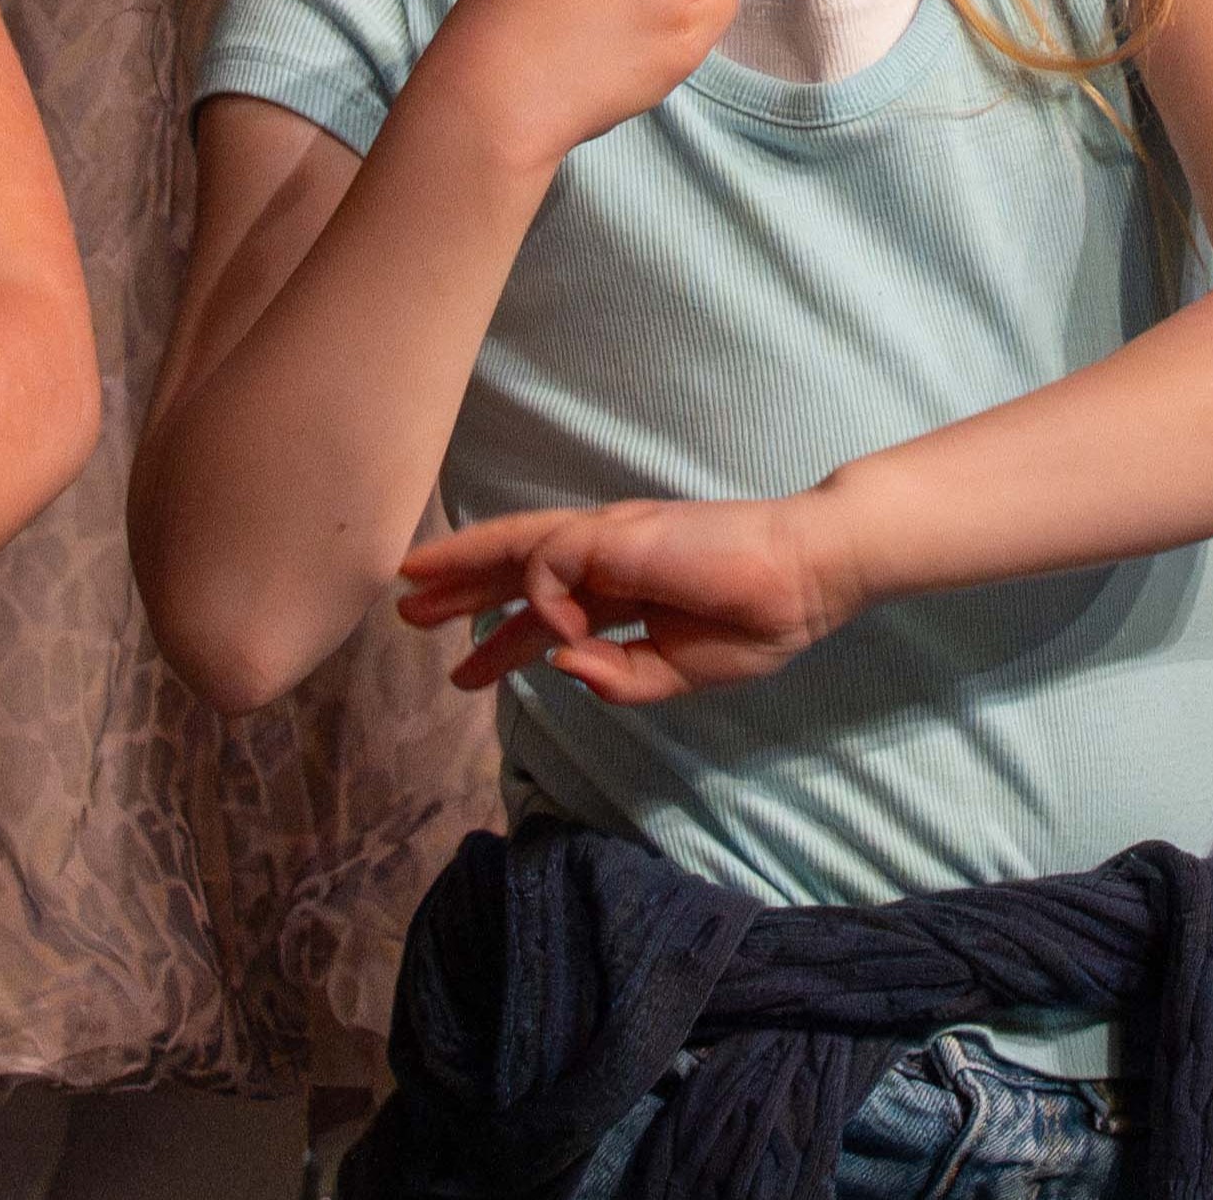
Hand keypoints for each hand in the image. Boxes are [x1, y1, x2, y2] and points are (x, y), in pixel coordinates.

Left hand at [397, 491, 870, 702]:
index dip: (498, 633)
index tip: (460, 660)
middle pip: (515, 567)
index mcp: (625, 586)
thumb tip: (558, 668)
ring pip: (516, 547)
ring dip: (462, 570)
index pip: (545, 605)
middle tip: (405, 610)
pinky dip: (543, 600)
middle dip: (459, 589)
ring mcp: (612, 539)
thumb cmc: (756, 620)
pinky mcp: (617, 533)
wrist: (807, 580)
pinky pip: (551, 563)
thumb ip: (618, 678)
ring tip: (412, 586)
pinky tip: (559, 632)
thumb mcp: (676, 673)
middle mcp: (609, 556)